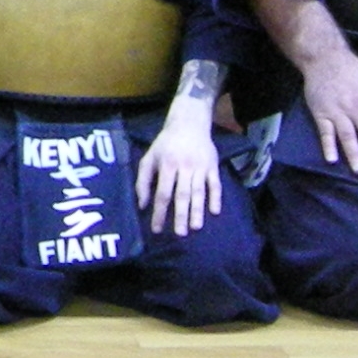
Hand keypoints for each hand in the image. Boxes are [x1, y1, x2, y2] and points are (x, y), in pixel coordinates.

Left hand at [139, 101, 223, 235]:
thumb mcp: (149, 158)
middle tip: (180, 234)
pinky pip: (215, 184)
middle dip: (181, 215)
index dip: (160, 212)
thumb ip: (142, 181)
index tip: (157, 229)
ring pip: (199, 191)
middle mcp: (184, 167)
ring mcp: (200, 167)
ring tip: (196, 227)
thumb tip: (141, 205)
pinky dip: (216, 198)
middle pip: (182, 194)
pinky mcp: (213, 166)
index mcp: (167, 165)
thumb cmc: (166, 144)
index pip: (163, 193)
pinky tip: (215, 212)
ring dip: (198, 210)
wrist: (189, 123)